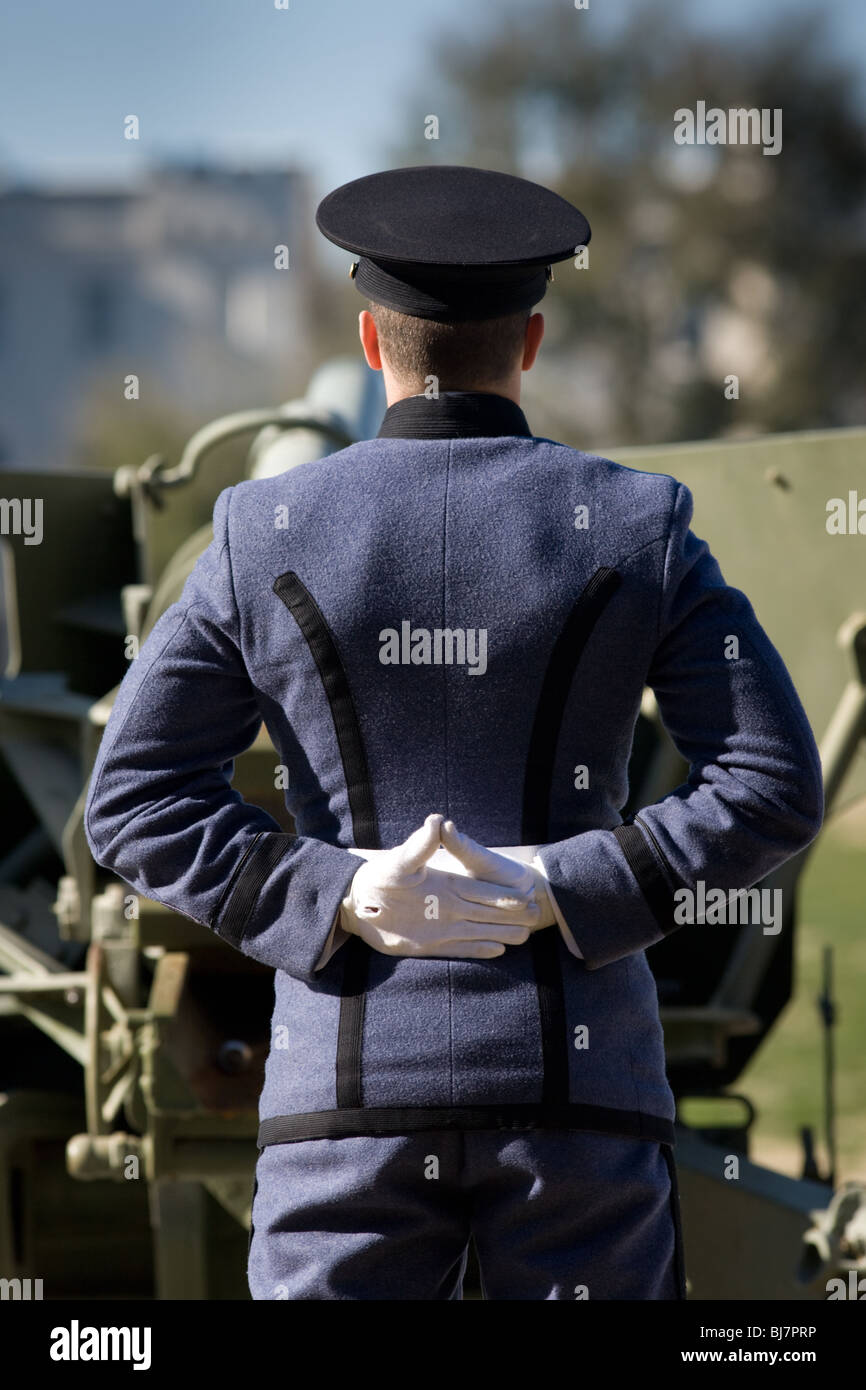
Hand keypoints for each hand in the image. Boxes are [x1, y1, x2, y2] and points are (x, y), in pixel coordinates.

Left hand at [340, 813, 540, 958]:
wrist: (355, 901)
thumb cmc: (377, 876)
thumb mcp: (400, 860)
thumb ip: (419, 846)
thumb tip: (436, 820)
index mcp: (446, 884)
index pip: (482, 890)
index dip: (503, 894)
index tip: (524, 894)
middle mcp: (449, 905)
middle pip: (487, 912)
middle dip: (511, 915)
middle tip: (536, 917)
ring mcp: (441, 926)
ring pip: (479, 930)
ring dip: (500, 933)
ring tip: (525, 937)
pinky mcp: (430, 943)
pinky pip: (460, 948)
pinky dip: (478, 950)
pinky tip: (498, 951)